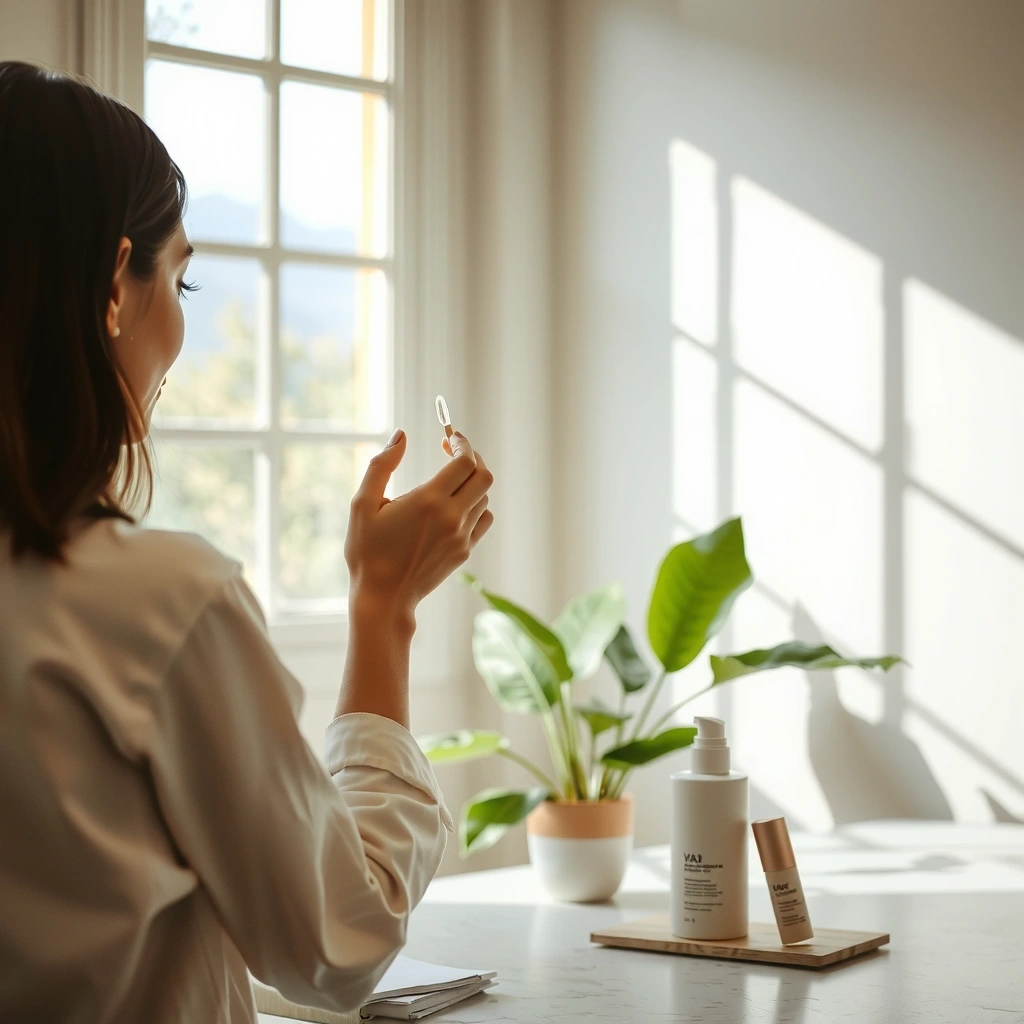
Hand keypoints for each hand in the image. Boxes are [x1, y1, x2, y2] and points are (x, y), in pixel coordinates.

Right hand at [345, 429, 494, 620]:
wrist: (383, 598)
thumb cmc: (367, 551)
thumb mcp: (362, 505)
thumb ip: (381, 465)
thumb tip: (401, 435)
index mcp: (428, 501)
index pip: (464, 461)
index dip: (460, 443)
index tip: (449, 437)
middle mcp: (452, 517)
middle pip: (483, 475)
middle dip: (472, 457)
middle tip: (453, 452)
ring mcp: (462, 536)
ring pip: (484, 497)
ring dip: (472, 481)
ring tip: (449, 479)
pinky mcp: (465, 551)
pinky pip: (484, 519)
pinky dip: (476, 505)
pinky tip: (456, 504)